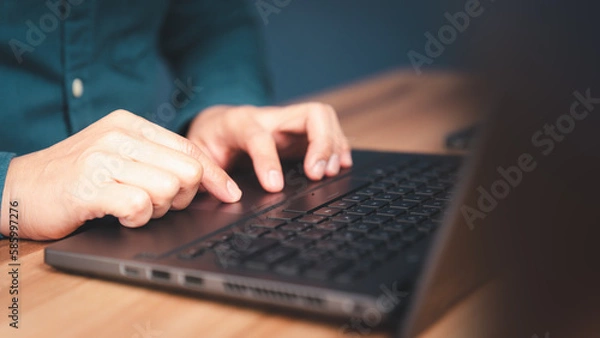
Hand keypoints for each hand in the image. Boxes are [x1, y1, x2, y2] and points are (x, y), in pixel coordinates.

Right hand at [0, 110, 241, 239]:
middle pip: (187, 169)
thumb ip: (156, 159)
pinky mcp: (89, 187)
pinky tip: (121, 216)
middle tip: (162, 204)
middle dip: (185, 195)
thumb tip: (207, 179)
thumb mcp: (117, 156)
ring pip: (169, 188)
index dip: (215, 175)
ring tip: (136, 207)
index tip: (228, 193)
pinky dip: (138, 219)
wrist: (17, 190)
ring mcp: (103, 159)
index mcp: (129, 125)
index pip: (189, 147)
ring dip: (159, 208)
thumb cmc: (74, 177)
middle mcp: (119, 137)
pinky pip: (140, 206)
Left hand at [186, 103, 352, 192]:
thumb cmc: (210, 138)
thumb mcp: (197, 152)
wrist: (217, 121)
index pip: (259, 137)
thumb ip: (209, 172)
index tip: (275, 186)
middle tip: (318, 173)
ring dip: (333, 145)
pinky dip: (339, 147)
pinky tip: (340, 164)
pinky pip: (329, 130)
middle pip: (310, 113)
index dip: (268, 160)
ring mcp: (289, 122)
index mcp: (240, 122)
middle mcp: (270, 118)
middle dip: (321, 143)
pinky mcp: (301, 132)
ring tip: (330, 172)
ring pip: (323, 118)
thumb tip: (226, 195)